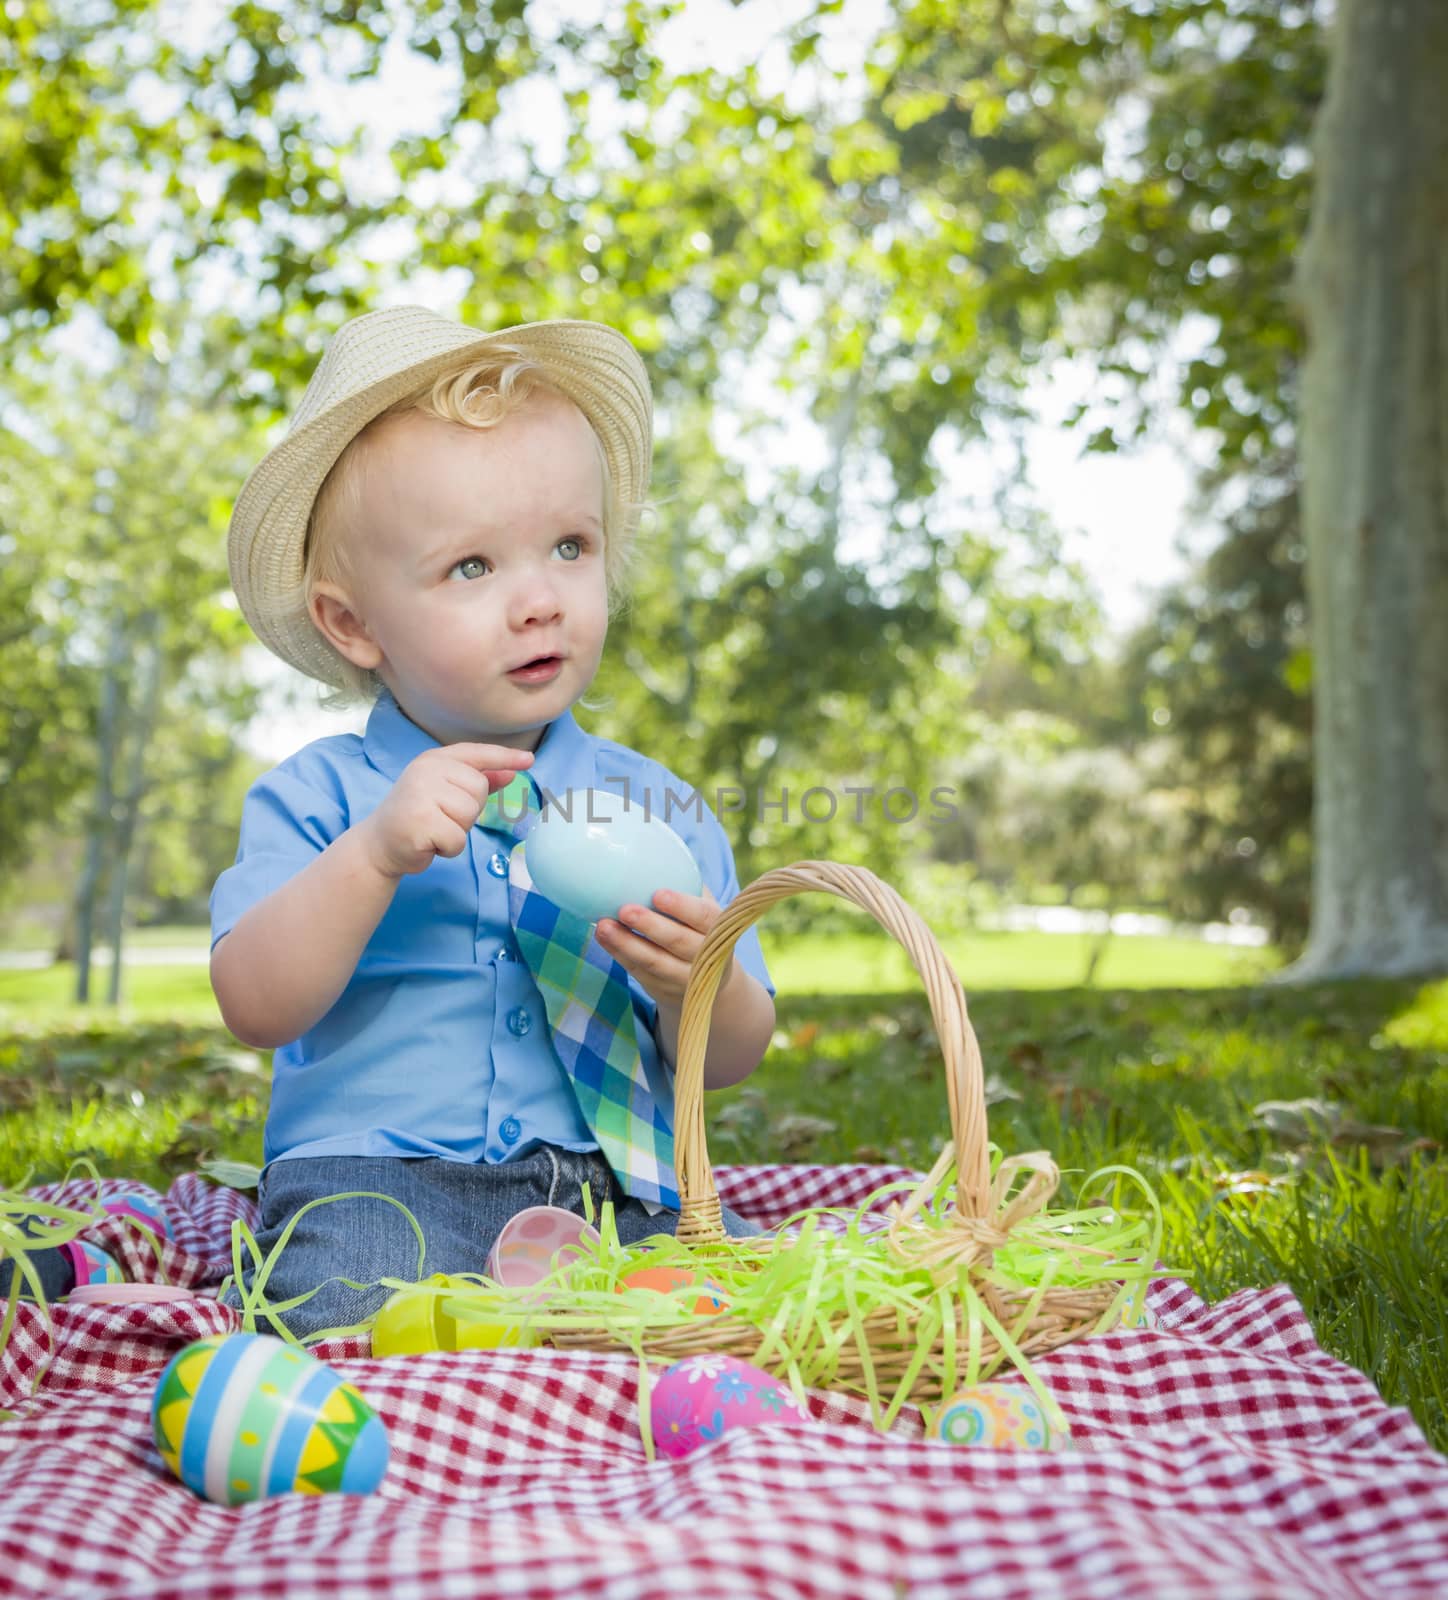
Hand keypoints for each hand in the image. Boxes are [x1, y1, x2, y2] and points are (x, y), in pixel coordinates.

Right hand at [358, 743, 533, 878]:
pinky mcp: (420, 821)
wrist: (379, 845)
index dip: (505, 757)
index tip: (529, 760)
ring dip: (457, 831)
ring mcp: (421, 793)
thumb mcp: (446, 794)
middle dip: (467, 812)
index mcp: (434, 760)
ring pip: (469, 814)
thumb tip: (512, 772)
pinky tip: (429, 843)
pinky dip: (448, 848)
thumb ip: (477, 781)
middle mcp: (426, 770)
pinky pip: (458, 838)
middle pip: (478, 790)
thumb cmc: (418, 817)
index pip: (476, 754)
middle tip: (440, 818)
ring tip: (434, 829)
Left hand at [595, 885, 733, 1008]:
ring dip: (626, 944)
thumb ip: (687, 884)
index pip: (705, 917)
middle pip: (679, 943)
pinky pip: (638, 971)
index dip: (683, 907)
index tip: (658, 894)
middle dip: (651, 927)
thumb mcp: (703, 907)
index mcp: (718, 929)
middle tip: (625, 909)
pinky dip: (619, 953)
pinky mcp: (661, 988)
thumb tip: (656, 844)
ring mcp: (683, 978)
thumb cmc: (699, 928)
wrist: (711, 981)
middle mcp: (704, 956)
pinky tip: (603, 936)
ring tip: (602, 925)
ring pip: (654, 962)